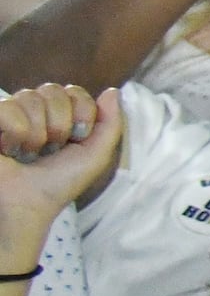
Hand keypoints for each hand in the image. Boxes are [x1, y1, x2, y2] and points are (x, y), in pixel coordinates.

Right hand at [0, 83, 123, 266]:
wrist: (26, 206)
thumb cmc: (59, 184)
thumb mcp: (96, 156)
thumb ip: (110, 123)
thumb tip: (112, 90)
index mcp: (59, 116)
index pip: (74, 91)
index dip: (80, 114)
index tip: (76, 140)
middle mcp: (33, 111)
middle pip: (53, 90)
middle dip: (59, 124)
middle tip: (50, 150)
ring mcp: (8, 115)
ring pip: (30, 97)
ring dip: (36, 134)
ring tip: (28, 154)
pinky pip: (7, 108)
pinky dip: (15, 133)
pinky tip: (9, 150)